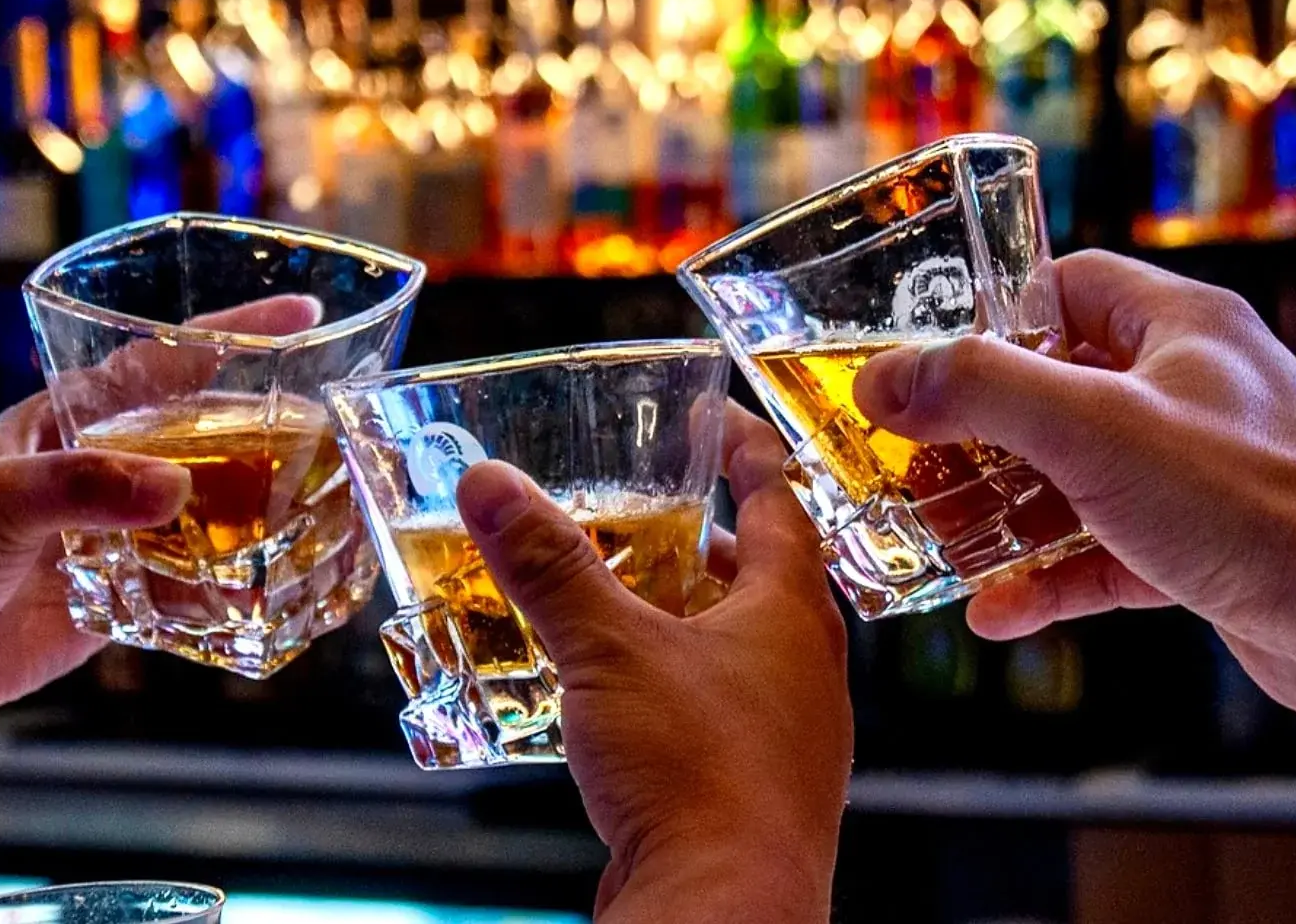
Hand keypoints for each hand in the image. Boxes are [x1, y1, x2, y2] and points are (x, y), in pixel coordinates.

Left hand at [0, 294, 321, 896]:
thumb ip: (81, 489)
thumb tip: (176, 490)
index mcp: (74, 419)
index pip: (166, 362)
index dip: (236, 335)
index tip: (303, 317)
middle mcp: (109, 467)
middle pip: (210, 438)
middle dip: (272, 435)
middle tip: (333, 441)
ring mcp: (123, 532)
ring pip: (214, 512)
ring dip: (263, 515)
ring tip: (322, 520)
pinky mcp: (128, 594)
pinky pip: (198, 585)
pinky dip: (235, 591)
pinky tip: (271, 593)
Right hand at [455, 404, 850, 922]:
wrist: (723, 908)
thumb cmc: (694, 771)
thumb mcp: (608, 648)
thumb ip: (549, 565)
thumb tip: (492, 484)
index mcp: (791, 614)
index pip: (781, 501)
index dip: (749, 452)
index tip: (720, 420)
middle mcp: (803, 669)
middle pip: (763, 579)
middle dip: (707, 543)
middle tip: (654, 516)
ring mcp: (785, 734)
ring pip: (739, 651)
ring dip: (686, 618)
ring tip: (625, 602)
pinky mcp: (752, 788)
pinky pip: (716, 712)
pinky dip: (672, 685)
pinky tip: (619, 698)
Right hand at [852, 249, 1295, 722]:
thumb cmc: (1257, 503)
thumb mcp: (1094, 427)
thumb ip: (981, 391)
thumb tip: (881, 380)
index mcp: (1178, 329)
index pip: (1067, 286)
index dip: (990, 316)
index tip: (927, 358)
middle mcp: (1188, 391)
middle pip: (1053, 390)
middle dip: (975, 433)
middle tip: (910, 458)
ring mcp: (1194, 474)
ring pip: (1070, 478)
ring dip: (1000, 513)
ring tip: (935, 536)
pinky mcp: (1198, 549)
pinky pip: (1100, 553)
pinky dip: (1046, 579)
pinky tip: (996, 610)